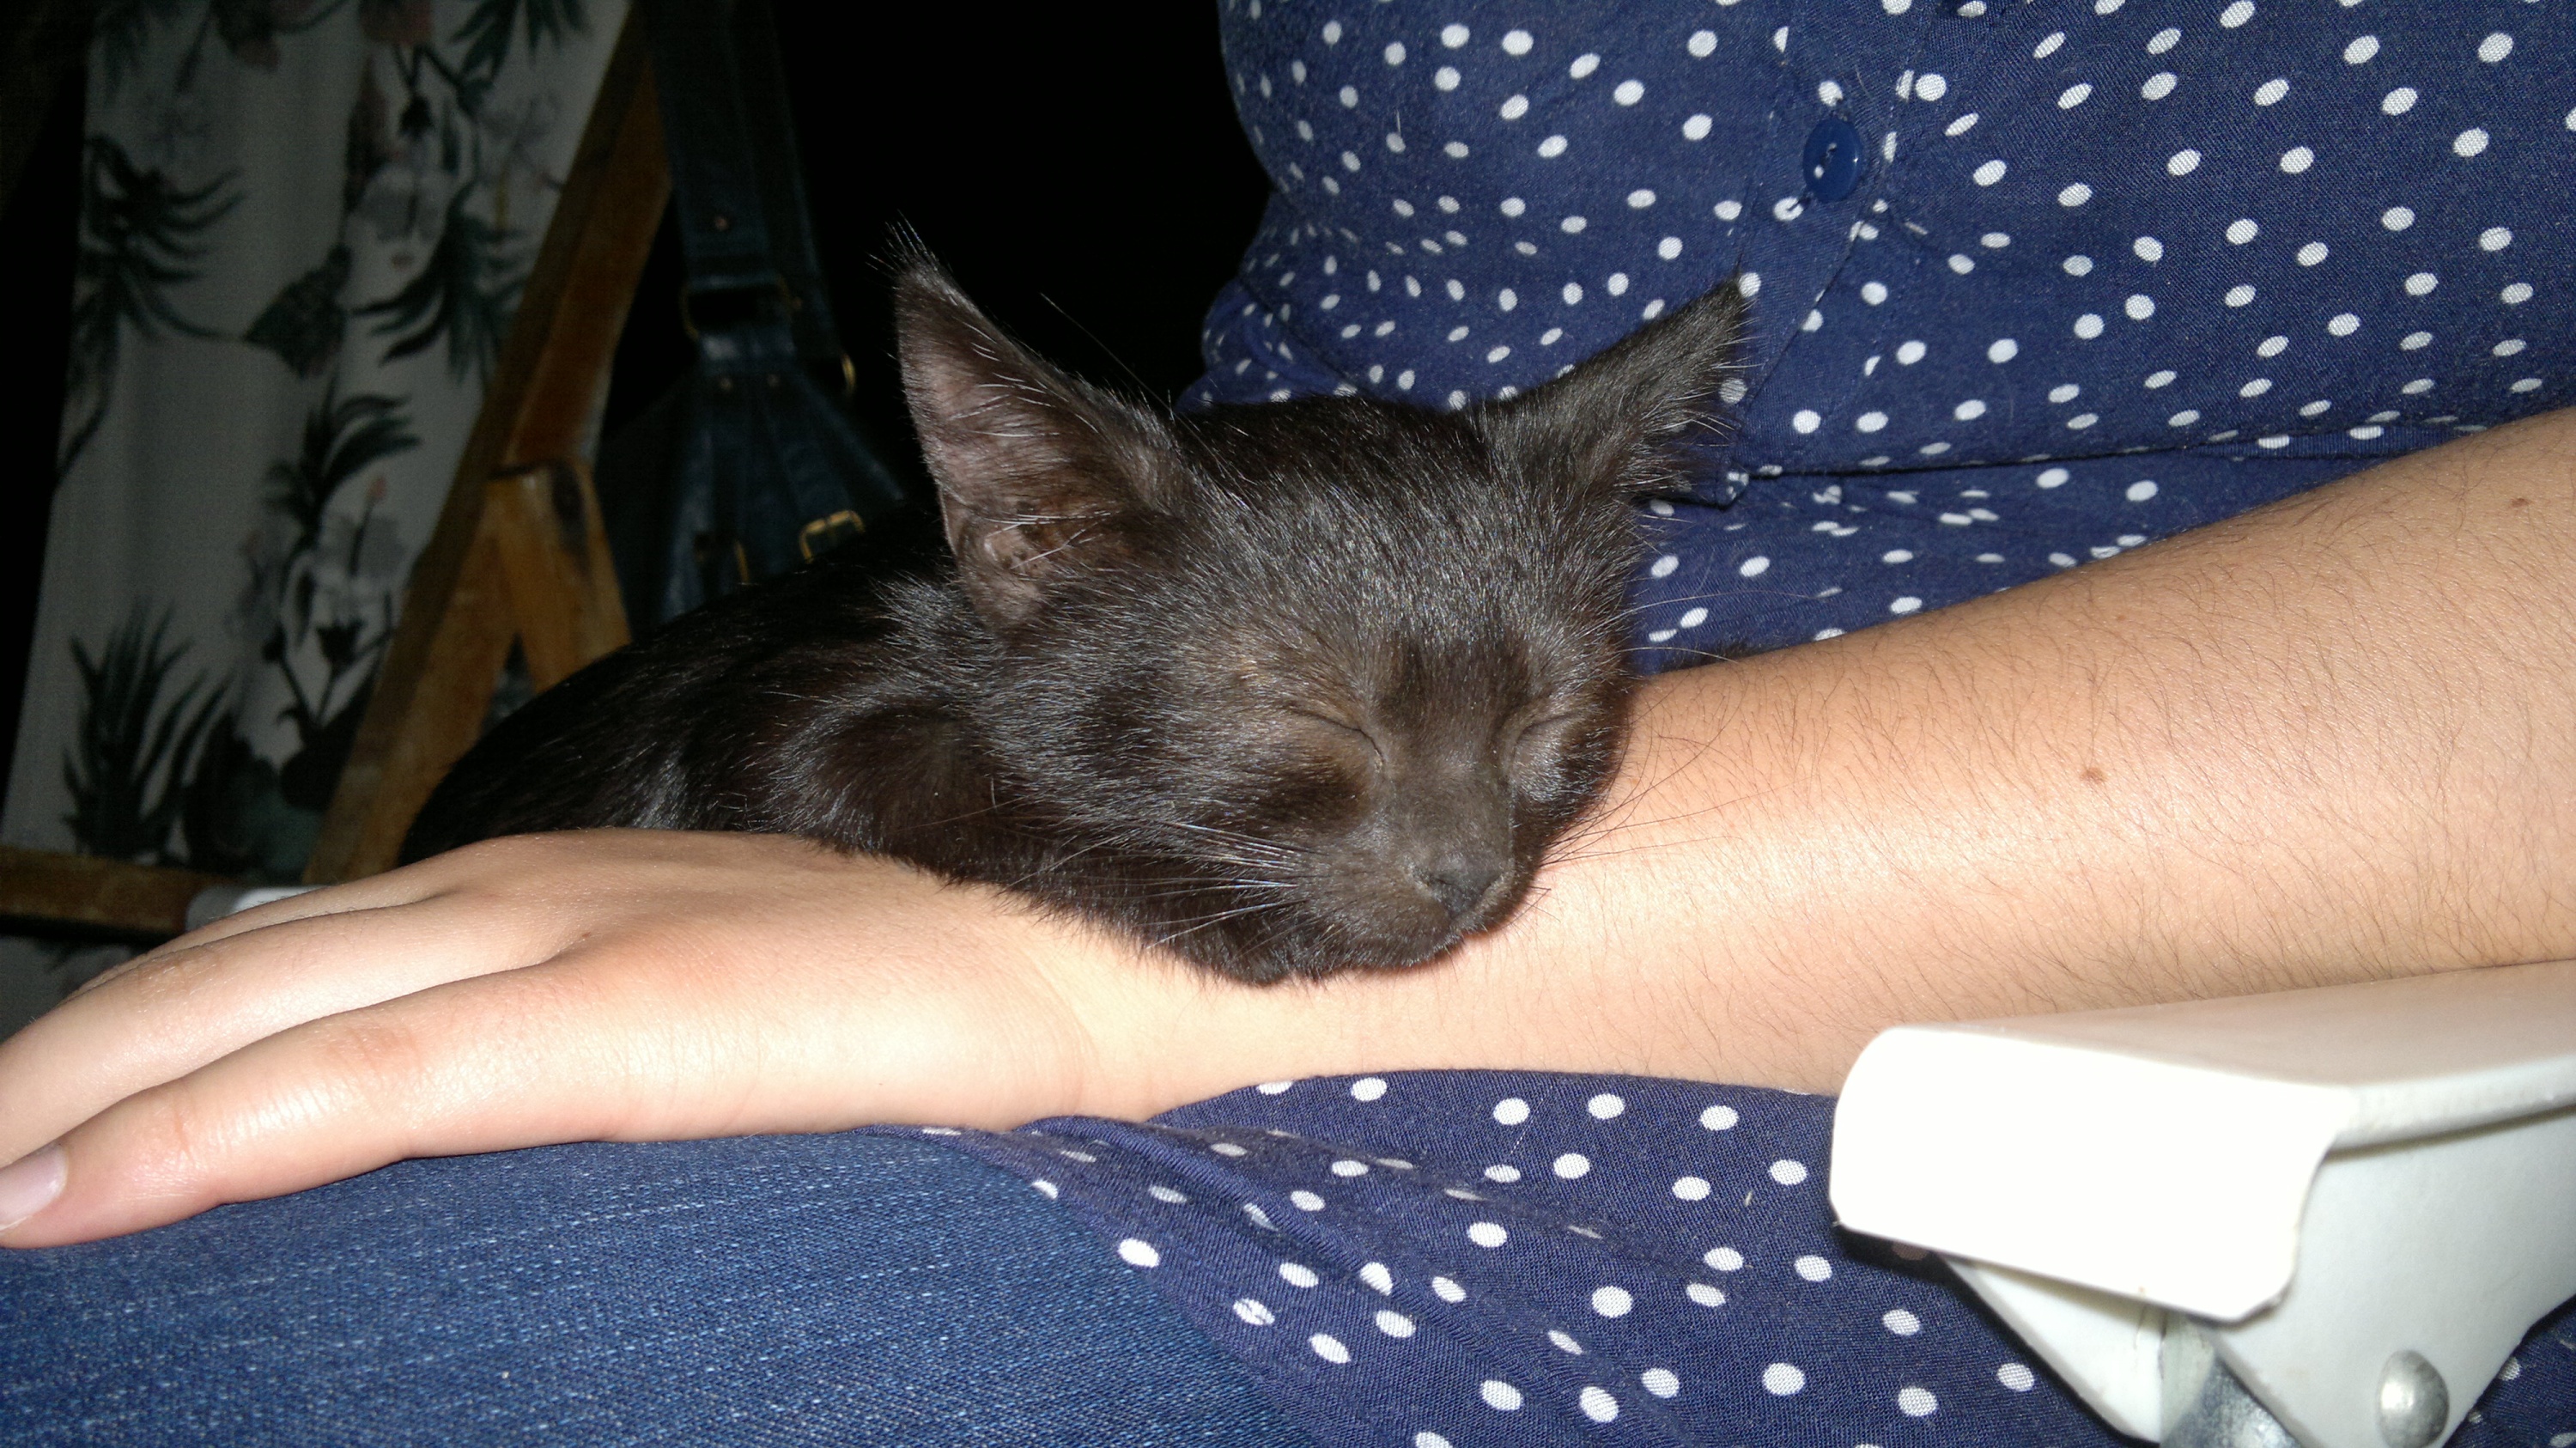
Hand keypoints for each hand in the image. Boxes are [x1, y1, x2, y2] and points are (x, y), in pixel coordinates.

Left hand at [0, 830, 1214, 1246]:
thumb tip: (431, 1142)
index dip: (104, 1057)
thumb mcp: (693, 1011)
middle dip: (33, 1084)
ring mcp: (548, 933)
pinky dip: (189, 1135)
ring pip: (227, 1011)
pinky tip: (64, 1203)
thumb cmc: (911, 1005)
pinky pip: (352, 1081)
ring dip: (55, 1106)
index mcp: (519, 896)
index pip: (252, 967)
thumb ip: (553, 1052)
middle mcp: (500, 892)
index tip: (7, 1154)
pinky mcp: (609, 1009)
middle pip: (196, 979)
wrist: (1095, 954)